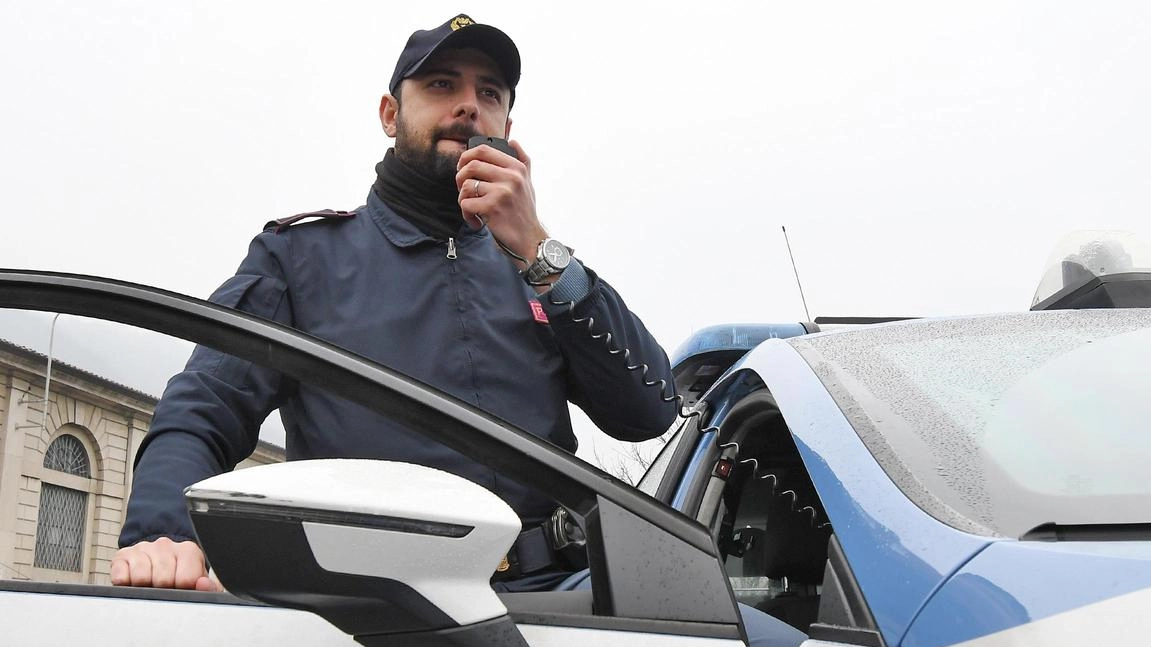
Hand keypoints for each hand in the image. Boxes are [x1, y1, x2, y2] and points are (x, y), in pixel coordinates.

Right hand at [110, 537, 221, 590]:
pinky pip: (121, 577)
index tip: (181, 587)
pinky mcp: (122, 555)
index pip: (187, 579)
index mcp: (188, 551)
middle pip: (163, 580)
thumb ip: (208, 587)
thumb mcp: (196, 581)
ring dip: (144, 588)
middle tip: (163, 587)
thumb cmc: (178, 574)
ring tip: (150, 584)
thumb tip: (203, 585)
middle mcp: (165, 545)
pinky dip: (125, 585)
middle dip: (163, 590)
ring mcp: (143, 548)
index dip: (183, 589)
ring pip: (141, 579)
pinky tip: (133, 581)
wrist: (155, 559)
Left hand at [456, 140, 547, 266]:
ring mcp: (502, 192)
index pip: (484, 150)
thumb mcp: (528, 183)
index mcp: (517, 168)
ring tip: (471, 208)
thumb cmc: (525, 212)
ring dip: (462, 198)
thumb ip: (522, 161)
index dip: (467, 156)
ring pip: (466, 185)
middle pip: (471, 165)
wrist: (530, 240)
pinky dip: (466, 215)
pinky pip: (466, 204)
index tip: (463, 167)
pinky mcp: (492, 208)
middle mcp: (511, 177)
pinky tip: (476, 221)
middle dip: (460, 176)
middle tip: (462, 189)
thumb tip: (513, 140)